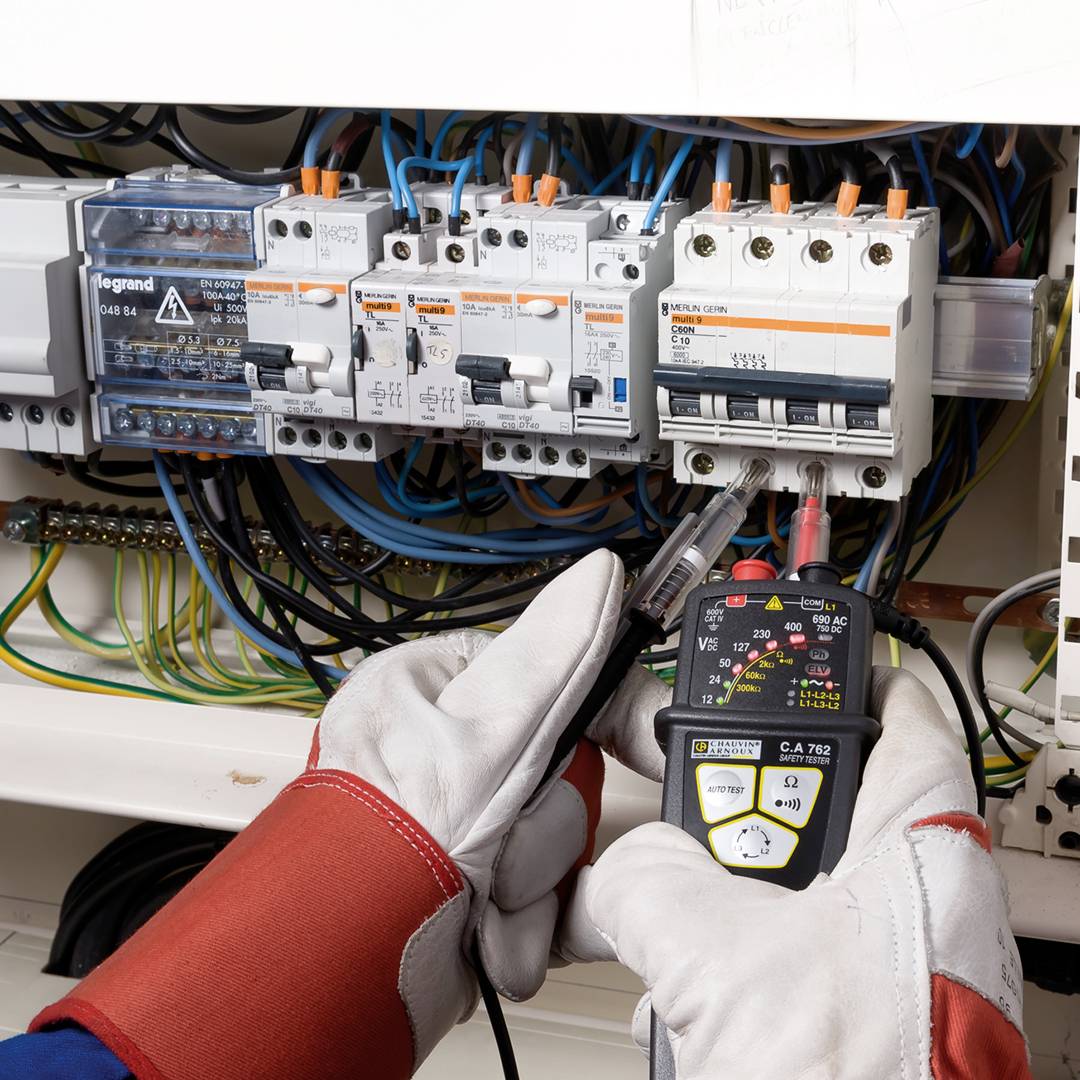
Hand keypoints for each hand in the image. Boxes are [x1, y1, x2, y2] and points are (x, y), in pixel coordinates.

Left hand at [310, 547, 662, 1010]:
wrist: (340, 981)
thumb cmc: (374, 848)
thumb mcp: (479, 740)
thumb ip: (551, 658)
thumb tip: (599, 577)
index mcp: (444, 690)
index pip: (564, 672)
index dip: (616, 714)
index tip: (654, 745)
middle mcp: (458, 750)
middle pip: (572, 766)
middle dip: (549, 828)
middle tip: (505, 843)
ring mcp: (474, 819)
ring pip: (569, 834)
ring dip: (541, 884)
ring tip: (488, 902)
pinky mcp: (488, 881)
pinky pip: (558, 888)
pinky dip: (540, 923)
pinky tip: (501, 936)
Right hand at [560, 667, 1029, 1079]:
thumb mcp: (722, 961)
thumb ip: (652, 884)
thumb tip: (618, 873)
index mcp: (919, 850)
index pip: (906, 712)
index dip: (853, 672)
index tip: (805, 660)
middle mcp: (917, 899)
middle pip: (817, 805)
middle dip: (738, 821)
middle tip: (693, 826)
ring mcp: (886, 962)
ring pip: (783, 894)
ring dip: (717, 919)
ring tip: (680, 955)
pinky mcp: (855, 1015)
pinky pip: (777, 962)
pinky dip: (730, 977)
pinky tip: (697, 1016)